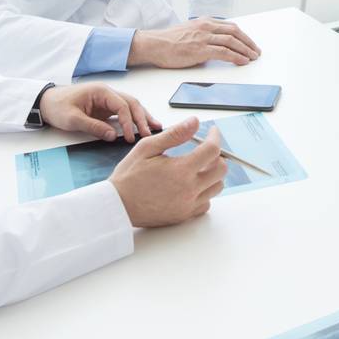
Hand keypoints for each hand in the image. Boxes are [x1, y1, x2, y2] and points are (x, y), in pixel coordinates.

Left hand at [38, 83, 161, 141]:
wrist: (46, 103)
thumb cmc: (57, 106)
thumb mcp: (72, 119)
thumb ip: (93, 127)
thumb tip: (112, 136)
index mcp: (100, 91)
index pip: (122, 105)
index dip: (128, 121)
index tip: (130, 136)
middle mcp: (107, 93)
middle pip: (131, 103)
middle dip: (142, 118)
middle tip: (151, 133)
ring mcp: (107, 100)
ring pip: (131, 106)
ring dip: (142, 117)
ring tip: (156, 128)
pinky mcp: (106, 108)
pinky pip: (124, 112)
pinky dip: (134, 119)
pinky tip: (143, 126)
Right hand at [109, 119, 227, 226]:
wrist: (117, 206)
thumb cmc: (128, 177)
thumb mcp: (147, 148)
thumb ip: (174, 134)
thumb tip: (194, 122)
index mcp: (181, 170)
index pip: (212, 150)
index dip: (215, 137)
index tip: (211, 132)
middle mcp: (189, 189)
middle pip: (221, 170)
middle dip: (216, 155)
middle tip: (204, 150)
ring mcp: (188, 205)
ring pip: (216, 187)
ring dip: (212, 174)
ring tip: (197, 167)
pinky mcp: (184, 215)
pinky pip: (206, 203)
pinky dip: (204, 192)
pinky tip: (191, 185)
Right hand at [130, 18, 261, 68]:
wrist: (155, 44)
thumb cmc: (168, 41)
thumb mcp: (190, 32)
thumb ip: (203, 36)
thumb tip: (215, 47)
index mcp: (204, 21)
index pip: (230, 26)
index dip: (243, 36)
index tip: (250, 43)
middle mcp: (206, 26)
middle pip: (235, 32)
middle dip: (248, 42)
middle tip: (256, 51)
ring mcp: (204, 37)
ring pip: (232, 41)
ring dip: (245, 50)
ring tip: (252, 57)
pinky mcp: (200, 49)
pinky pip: (224, 52)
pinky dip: (236, 57)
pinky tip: (242, 61)